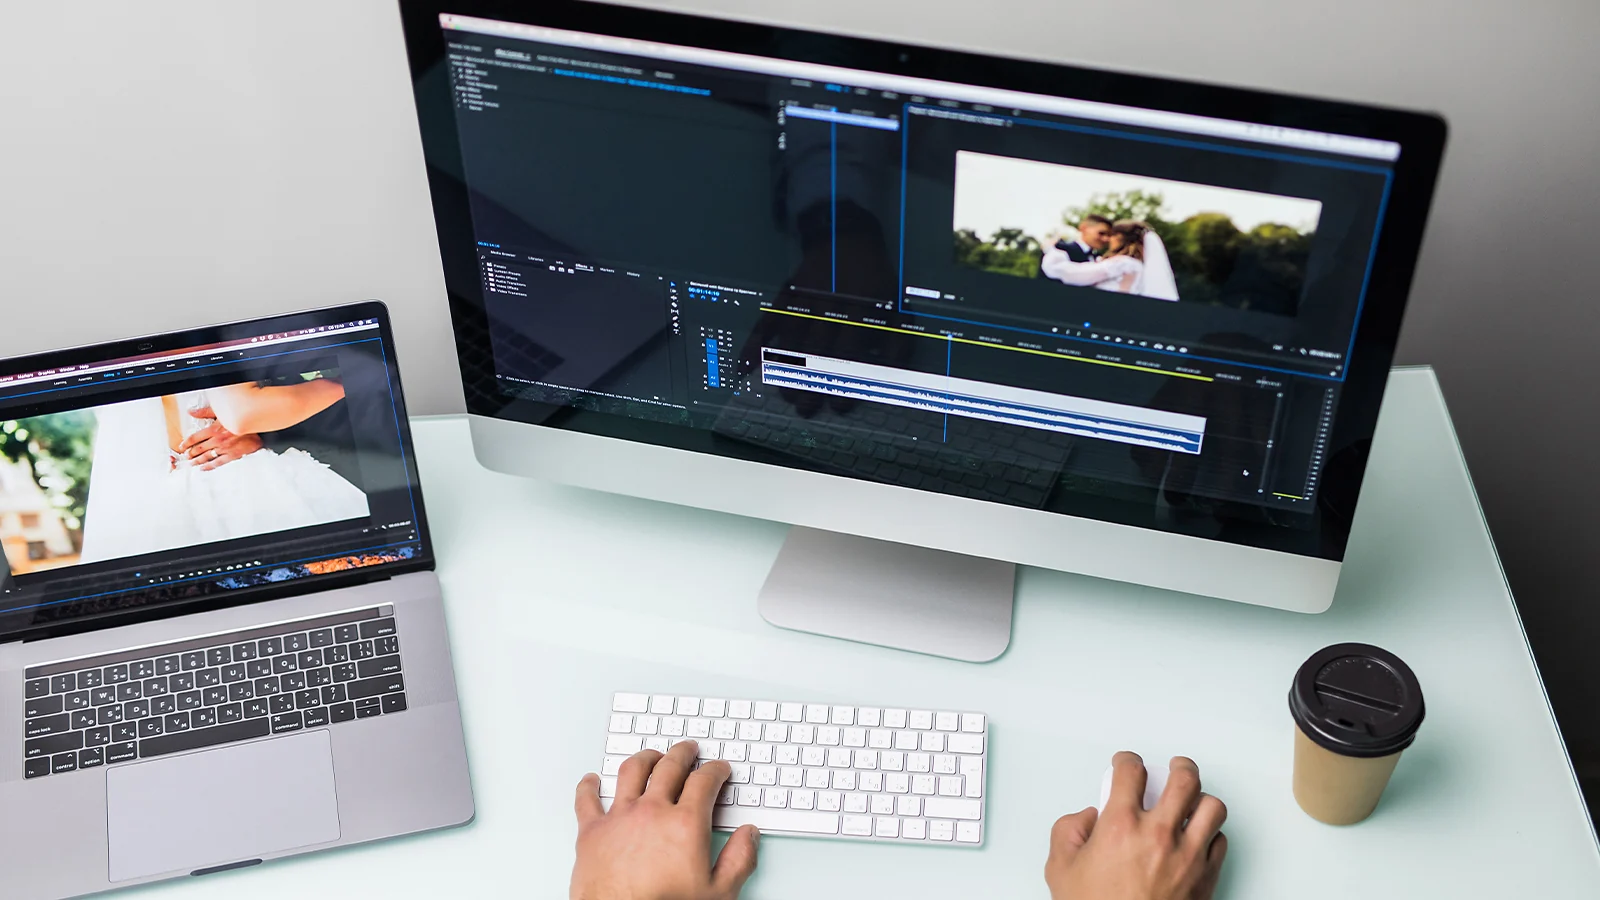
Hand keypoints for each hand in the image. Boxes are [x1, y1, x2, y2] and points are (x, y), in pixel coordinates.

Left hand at [177, 406, 263, 469]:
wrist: (258, 430)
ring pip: (206, 457)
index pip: (195, 437)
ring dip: (197, 461)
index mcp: (214, 429)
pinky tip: (203, 468)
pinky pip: (217, 463)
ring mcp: (224, 449)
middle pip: (199, 448)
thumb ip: (205, 412)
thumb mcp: (222, 413)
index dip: (187, 443)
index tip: (182, 446)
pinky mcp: (232, 455)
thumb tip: (192, 412)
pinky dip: (209, 466)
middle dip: (191, 453)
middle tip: (186, 456)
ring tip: (191, 463)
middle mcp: (217, 440)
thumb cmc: (241, 421)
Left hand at [572, 741, 759, 899]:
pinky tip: (591, 780)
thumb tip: (749, 836)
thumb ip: (739, 860)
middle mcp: (652, 812)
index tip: (719, 769)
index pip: (705, 782)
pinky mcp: (591, 832)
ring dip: (645, 758)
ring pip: (632, 772)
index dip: (715, 771)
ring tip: (651, 756)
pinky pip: (587, 799)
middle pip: (670, 767)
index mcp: (685, 824)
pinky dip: (588, 786)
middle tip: (688, 750)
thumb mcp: (718, 894)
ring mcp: (619, 818)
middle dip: (683, 754)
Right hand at [1045, 752, 1227, 899]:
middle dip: (1178, 766)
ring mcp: (1187, 855)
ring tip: (1192, 799)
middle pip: (1183, 779)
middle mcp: (1158, 835)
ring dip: (1201, 799)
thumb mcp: (1060, 870)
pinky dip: (1211, 834)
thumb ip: (1068, 832)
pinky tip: (1200, 835)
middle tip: (1173, 767)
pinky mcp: (1206, 876)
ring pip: (1212, 807)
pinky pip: (1220, 841)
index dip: (1127, 760)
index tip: (1126, 764)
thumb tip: (1086, 819)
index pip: (1131, 772)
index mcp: (1121, 826)